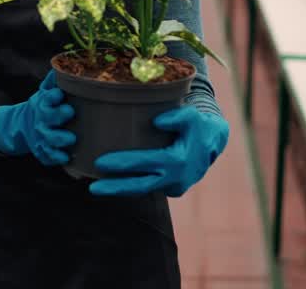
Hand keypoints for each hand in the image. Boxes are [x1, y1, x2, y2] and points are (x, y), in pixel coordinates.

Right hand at [0, 70, 75, 165]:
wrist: (21, 127)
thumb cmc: (42, 107)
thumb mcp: (44, 92)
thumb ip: (54, 81)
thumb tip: (62, 66)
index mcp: (43, 104)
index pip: (46, 98)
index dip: (52, 96)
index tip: (59, 94)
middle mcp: (41, 121)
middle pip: (48, 118)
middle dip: (58, 115)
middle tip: (69, 112)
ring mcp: (41, 138)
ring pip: (49, 140)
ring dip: (59, 139)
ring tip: (71, 139)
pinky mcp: (42, 152)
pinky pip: (48, 157)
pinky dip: (56, 158)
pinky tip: (66, 158)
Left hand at [88, 106, 228, 196]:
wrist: (213, 141)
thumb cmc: (199, 126)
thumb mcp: (192, 116)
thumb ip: (178, 116)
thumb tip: (156, 121)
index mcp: (178, 162)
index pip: (145, 164)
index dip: (123, 164)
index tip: (100, 162)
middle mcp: (175, 179)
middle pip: (140, 186)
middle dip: (115, 188)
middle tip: (92, 188)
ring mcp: (173, 187)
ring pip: (143, 190)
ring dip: (120, 189)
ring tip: (96, 187)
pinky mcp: (171, 189)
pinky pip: (148, 187)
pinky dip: (131, 185)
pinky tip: (113, 181)